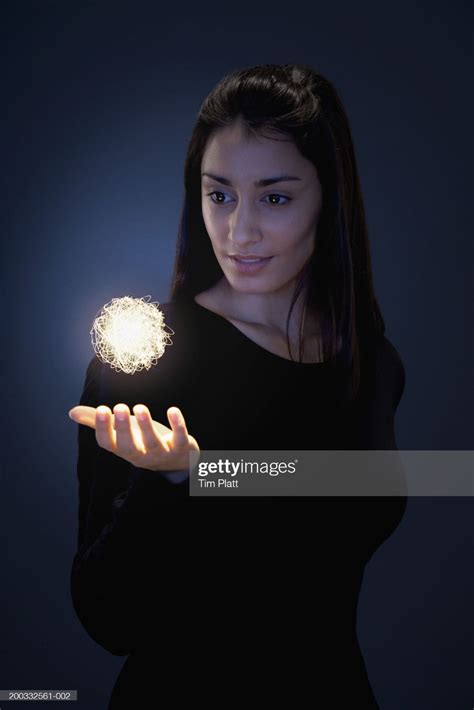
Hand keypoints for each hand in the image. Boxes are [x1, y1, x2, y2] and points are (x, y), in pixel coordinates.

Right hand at [68, 403, 199, 471]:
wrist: (178, 461)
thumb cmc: (143, 441)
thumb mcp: (122, 432)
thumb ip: (100, 422)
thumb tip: (72, 412)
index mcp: (123, 449)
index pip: (108, 444)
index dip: (104, 429)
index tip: (101, 409)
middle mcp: (140, 455)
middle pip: (128, 446)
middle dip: (123, 429)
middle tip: (119, 407)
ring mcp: (161, 453)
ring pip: (153, 443)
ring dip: (146, 426)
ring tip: (140, 407)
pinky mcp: (182, 448)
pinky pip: (180, 439)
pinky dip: (177, 426)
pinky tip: (173, 410)